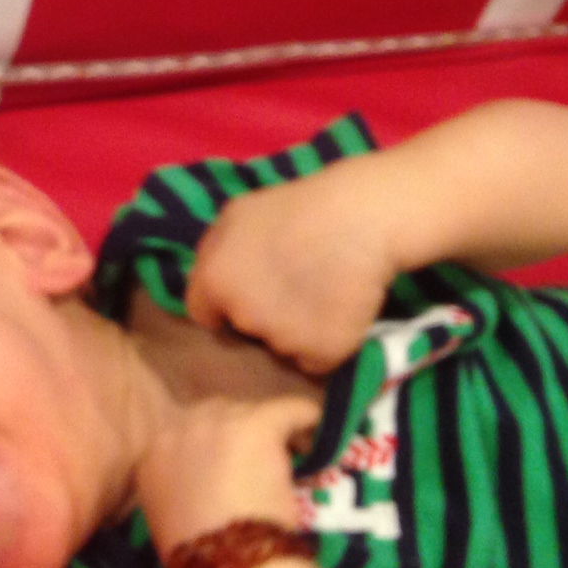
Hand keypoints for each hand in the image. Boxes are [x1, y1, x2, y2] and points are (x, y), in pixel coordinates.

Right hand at [134, 394, 318, 552]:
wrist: (226, 562)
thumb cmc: (198, 557)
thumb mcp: (170, 519)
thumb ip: (180, 488)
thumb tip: (206, 484)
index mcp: (150, 456)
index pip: (183, 434)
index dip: (210, 450)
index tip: (229, 468)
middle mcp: (178, 428)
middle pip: (215, 414)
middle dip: (236, 434)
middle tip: (257, 463)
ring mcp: (217, 422)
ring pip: (250, 412)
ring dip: (266, 432)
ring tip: (287, 457)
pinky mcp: (257, 422)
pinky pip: (289, 409)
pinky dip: (304, 418)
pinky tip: (315, 428)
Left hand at [186, 159, 401, 375]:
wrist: (362, 218)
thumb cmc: (300, 206)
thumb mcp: (238, 213)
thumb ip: (217, 252)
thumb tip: (214, 278)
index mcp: (214, 281)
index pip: (204, 313)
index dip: (225, 306)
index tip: (249, 295)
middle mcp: (242, 315)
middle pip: (245, 330)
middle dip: (262, 315)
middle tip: (294, 286)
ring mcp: (281, 338)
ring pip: (281, 347)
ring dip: (296, 331)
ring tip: (322, 294)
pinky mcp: (319, 354)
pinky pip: (315, 361)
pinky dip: (325, 346)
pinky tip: (339, 313)